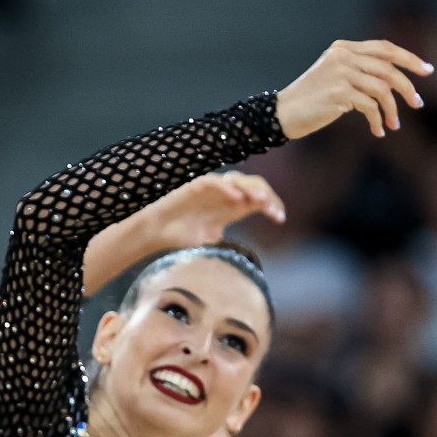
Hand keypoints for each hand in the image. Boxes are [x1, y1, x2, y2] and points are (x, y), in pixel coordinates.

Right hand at [150, 171, 284, 248]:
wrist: (156, 232)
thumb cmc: (181, 237)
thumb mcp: (211, 241)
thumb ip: (228, 239)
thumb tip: (243, 256)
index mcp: (231, 206)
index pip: (259, 199)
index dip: (273, 205)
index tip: (281, 219)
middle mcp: (225, 195)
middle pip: (254, 185)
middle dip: (267, 197)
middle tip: (274, 212)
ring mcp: (211, 189)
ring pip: (238, 180)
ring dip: (251, 189)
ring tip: (261, 201)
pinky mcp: (196, 186)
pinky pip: (215, 181)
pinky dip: (227, 188)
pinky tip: (237, 199)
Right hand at [276, 39, 431, 139]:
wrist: (281, 114)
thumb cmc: (310, 101)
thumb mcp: (335, 78)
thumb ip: (359, 72)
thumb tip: (395, 81)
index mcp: (343, 49)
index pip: (385, 48)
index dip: (409, 59)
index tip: (426, 71)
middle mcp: (343, 57)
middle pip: (388, 68)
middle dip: (408, 87)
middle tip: (418, 103)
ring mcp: (341, 73)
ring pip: (382, 89)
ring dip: (393, 109)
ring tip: (394, 124)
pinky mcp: (339, 92)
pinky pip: (370, 106)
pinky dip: (377, 120)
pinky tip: (378, 131)